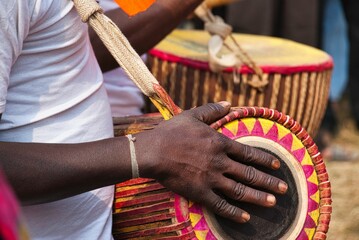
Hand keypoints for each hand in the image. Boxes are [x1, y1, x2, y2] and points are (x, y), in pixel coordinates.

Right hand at [136, 102, 287, 222]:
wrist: (153, 151)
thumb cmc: (172, 132)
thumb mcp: (193, 115)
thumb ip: (212, 110)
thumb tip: (229, 104)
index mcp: (220, 143)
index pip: (249, 153)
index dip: (265, 160)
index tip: (277, 166)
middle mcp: (220, 162)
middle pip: (250, 174)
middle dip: (269, 182)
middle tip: (285, 189)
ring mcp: (211, 179)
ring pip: (240, 191)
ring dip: (258, 197)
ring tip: (273, 203)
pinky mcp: (200, 192)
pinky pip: (220, 205)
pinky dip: (234, 212)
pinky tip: (245, 218)